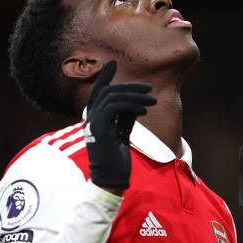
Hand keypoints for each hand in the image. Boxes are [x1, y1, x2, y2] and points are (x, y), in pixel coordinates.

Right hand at [84, 61, 155, 191]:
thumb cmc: (116, 157)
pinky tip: (144, 111)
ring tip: (152, 101)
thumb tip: (135, 100)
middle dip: (130, 87)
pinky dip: (131, 106)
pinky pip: (115, 108)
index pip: (97, 92)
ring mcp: (93, 124)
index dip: (104, 76)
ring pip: (113, 97)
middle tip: (149, 88)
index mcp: (93, 117)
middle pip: (108, 91)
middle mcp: (90, 118)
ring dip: (135, 96)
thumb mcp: (121, 131)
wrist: (110, 178)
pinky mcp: (100, 130)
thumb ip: (125, 115)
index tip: (112, 63)